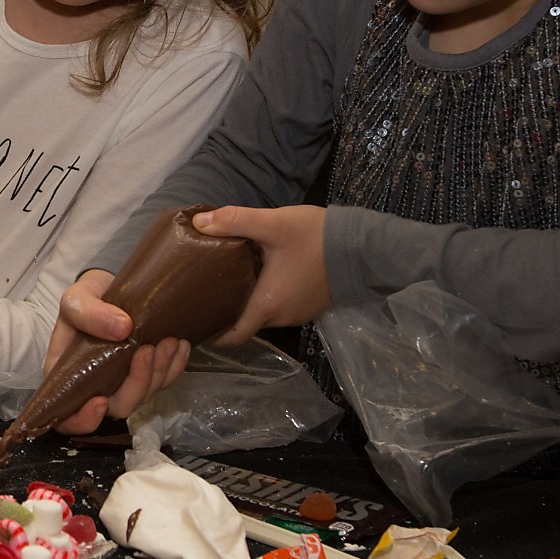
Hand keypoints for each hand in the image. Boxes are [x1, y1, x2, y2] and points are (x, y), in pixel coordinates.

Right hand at [46, 270, 191, 434]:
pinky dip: (175, 366)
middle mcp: (96, 387)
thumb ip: (89, 314)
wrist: (111, 286)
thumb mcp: (76, 299)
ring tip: (168, 340)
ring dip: (160, 371)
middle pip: (118, 407)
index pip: (69, 418)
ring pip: (145, 395)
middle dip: (137, 384)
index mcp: (70, 378)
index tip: (100, 401)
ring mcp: (124, 382)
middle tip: (148, 350)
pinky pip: (165, 381)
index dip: (84, 420)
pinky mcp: (147, 373)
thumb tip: (122, 329)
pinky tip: (179, 345)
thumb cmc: (86, 298)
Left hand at [190, 204, 331, 342]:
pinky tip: (258, 275)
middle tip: (205, 290)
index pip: (232, 336)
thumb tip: (199, 222)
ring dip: (247, 301)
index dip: (212, 333)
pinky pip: (280, 307)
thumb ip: (235, 221)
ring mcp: (298, 314)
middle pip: (245, 322)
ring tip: (228, 279)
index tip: (196, 319)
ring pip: (263, 314)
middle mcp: (281, 317)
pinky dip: (266, 297)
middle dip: (225, 310)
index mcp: (267, 305)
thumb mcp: (273, 223)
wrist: (363, 246)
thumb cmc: (316, 237)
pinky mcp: (309, 306)